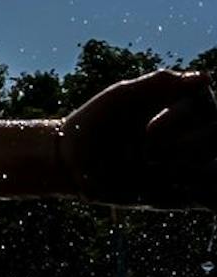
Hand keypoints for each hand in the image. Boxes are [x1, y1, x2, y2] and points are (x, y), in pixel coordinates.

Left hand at [59, 69, 216, 207]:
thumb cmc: (97, 122)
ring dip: (180, 170)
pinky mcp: (186, 197)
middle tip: (146, 153)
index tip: (148, 129)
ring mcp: (192, 167)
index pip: (206, 110)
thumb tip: (206, 78)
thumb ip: (162, 83)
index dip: (179, 120)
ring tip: (149, 171)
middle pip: (215, 138)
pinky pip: (210, 197)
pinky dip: (198, 193)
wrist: (73, 162)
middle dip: (180, 147)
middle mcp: (195, 136)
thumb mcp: (123, 97)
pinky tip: (169, 190)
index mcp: (185, 108)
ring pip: (211, 167)